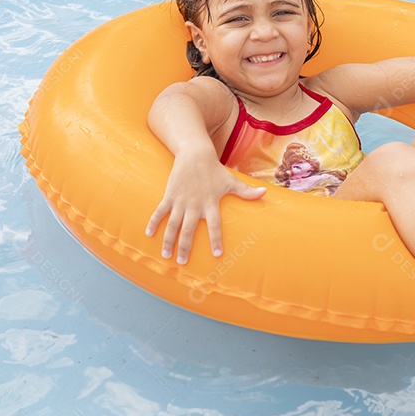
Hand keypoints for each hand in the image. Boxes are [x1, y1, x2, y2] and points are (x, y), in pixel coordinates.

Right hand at [145, 157, 265, 264]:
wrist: (195, 154)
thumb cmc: (214, 170)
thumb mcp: (231, 181)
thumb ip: (247, 192)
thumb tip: (266, 193)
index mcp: (211, 204)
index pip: (215, 225)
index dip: (216, 239)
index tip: (216, 254)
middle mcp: (195, 205)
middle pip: (189, 230)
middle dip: (185, 247)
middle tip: (182, 262)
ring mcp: (181, 201)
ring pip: (173, 224)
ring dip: (168, 240)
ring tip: (166, 255)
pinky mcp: (170, 196)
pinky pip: (160, 211)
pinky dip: (153, 222)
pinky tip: (148, 234)